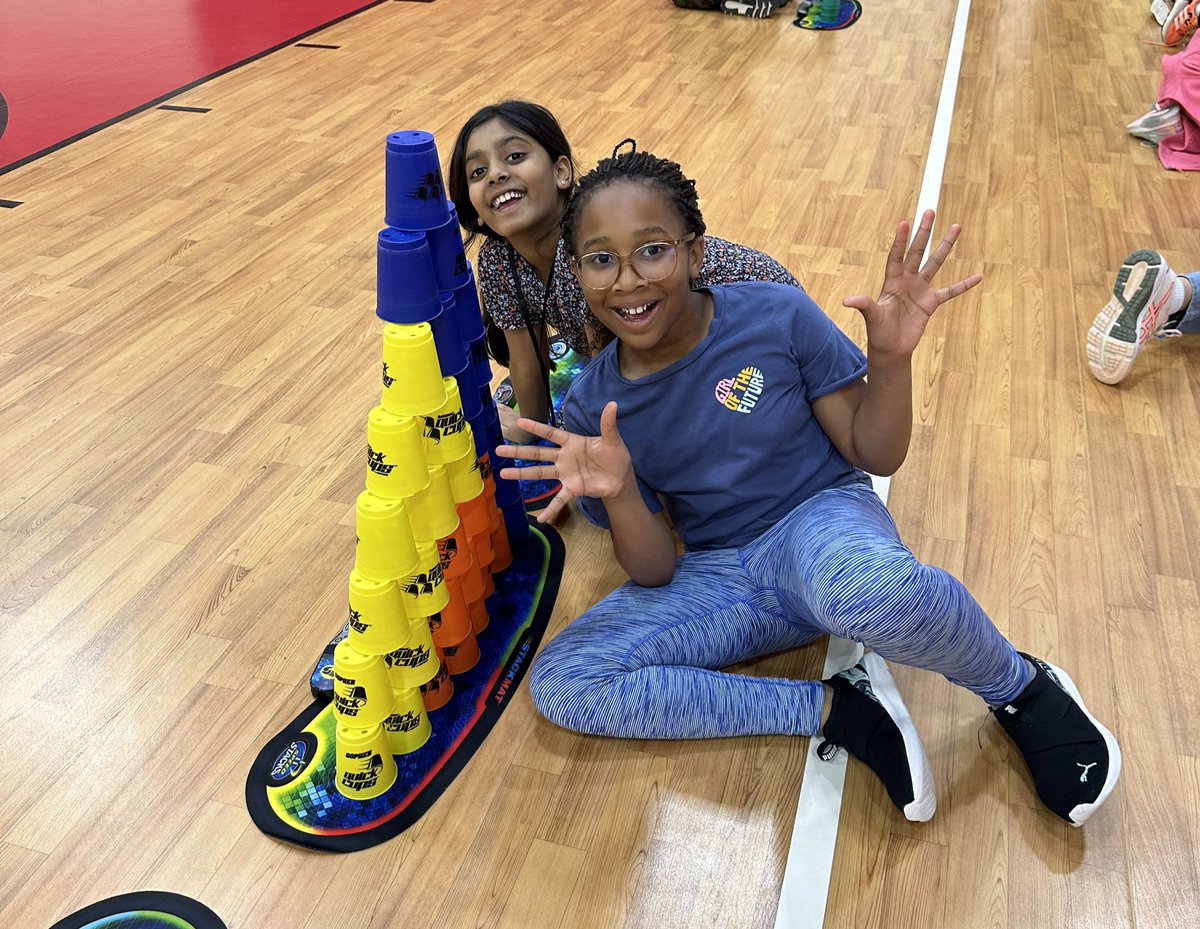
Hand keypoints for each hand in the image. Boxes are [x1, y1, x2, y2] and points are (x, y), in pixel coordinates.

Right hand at [494, 401, 632, 522]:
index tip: (519, 421)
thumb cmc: (615, 457)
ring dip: (522, 475)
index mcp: (572, 443)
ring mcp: (566, 474)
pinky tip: (541, 518)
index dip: (536, 428)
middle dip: (519, 452)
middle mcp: (565, 458)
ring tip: (503, 475)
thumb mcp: (612, 440)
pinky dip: (551, 510)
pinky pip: (559, 500)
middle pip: (538, 454)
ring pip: (541, 474)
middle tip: (499, 450)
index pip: (551, 434)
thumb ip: (608, 424)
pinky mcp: (572, 489)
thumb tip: (613, 404)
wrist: (621, 479)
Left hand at [842, 210, 981, 357]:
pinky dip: (964, 285)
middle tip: (930, 211)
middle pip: (917, 252)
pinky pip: (950, 291)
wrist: (891, 349)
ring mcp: (920, 290)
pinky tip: (978, 276)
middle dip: (924, 232)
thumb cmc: (878, 332)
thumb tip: (848, 300)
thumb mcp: (872, 317)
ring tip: (956, 227)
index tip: (904, 222)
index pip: (896, 256)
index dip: (899, 241)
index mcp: (892, 281)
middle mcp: (907, 281)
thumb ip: (864, 305)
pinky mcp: (931, 303)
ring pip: (935, 263)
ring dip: (945, 246)